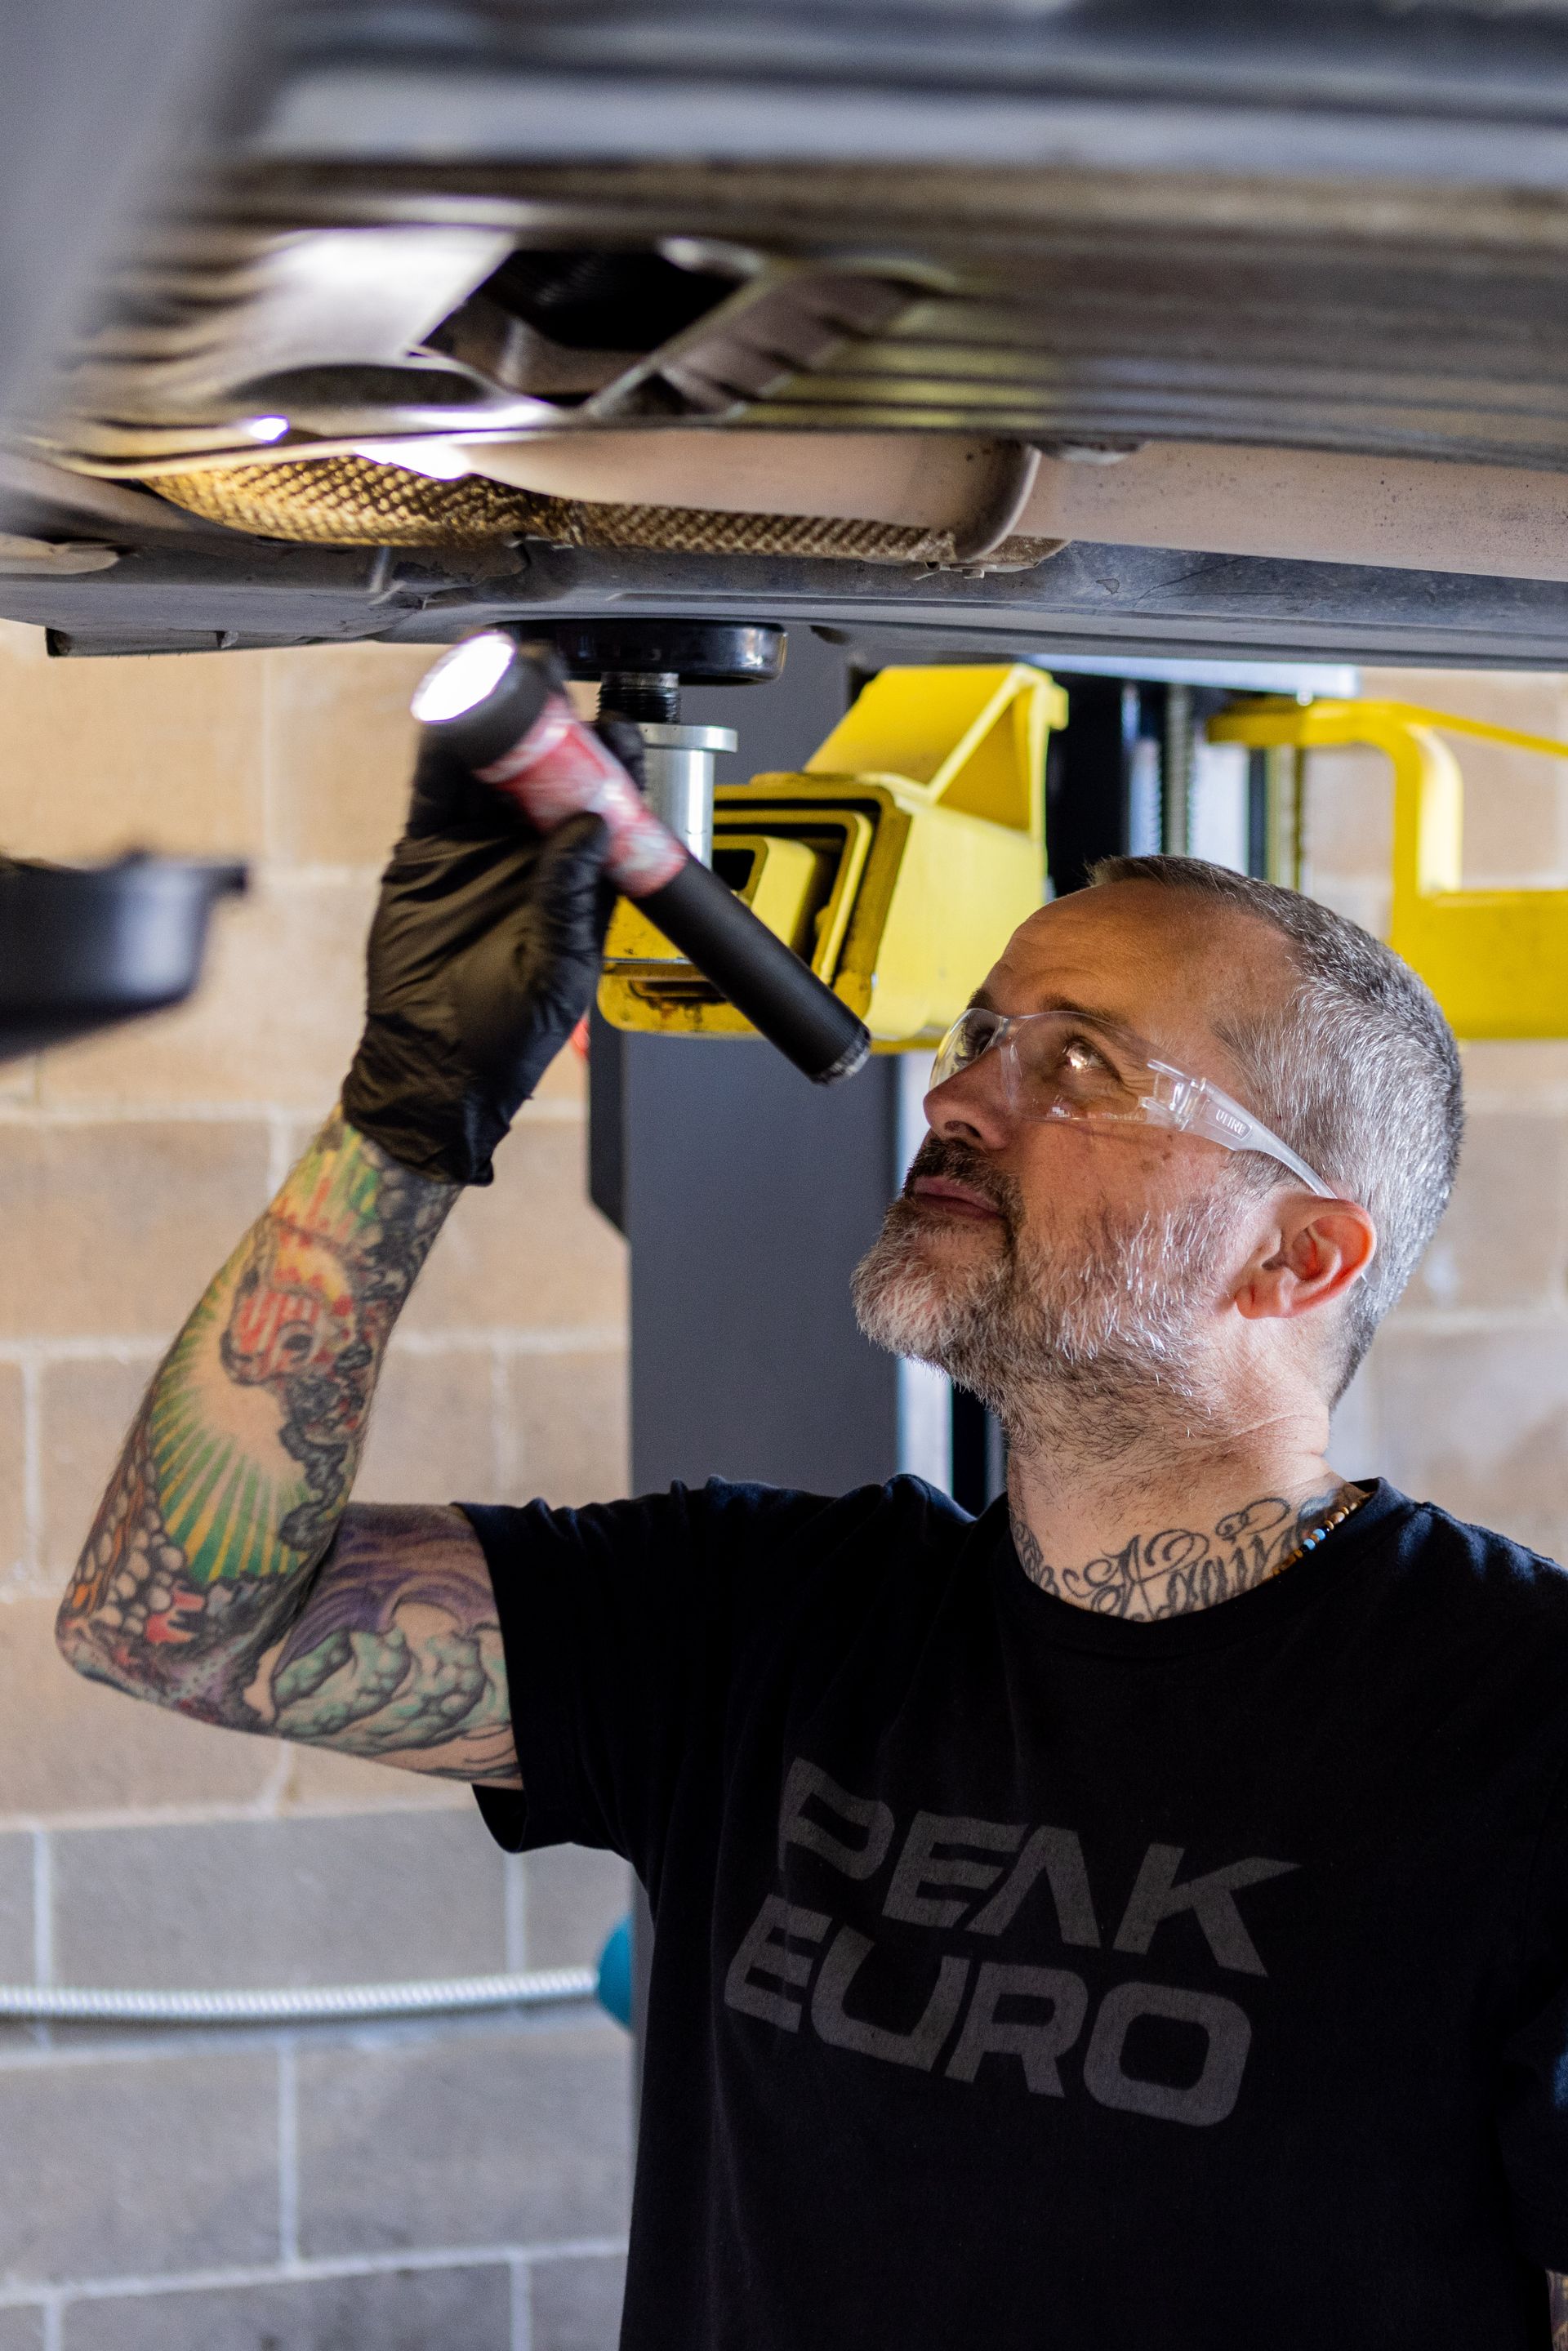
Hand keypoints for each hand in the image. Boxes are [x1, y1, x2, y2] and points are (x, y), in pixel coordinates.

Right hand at [341, 718, 627, 1183]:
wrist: (430, 1065)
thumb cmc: (506, 1037)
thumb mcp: (555, 971)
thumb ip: (571, 899)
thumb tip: (593, 827)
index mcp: (581, 882)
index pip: (606, 807)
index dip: (611, 763)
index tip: (613, 727)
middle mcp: (533, 856)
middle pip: (549, 771)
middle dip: (551, 720)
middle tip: (551, 674)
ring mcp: (480, 850)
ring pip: (493, 770)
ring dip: (497, 723)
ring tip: (501, 674)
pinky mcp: (429, 852)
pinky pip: (437, 792)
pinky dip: (441, 754)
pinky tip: (449, 719)